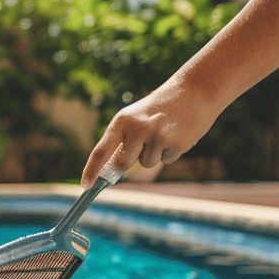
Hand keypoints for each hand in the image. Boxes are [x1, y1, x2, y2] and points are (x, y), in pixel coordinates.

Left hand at [80, 83, 224, 186]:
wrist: (194, 91)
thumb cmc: (160, 108)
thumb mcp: (135, 118)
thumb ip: (122, 141)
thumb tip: (111, 170)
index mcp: (121, 121)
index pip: (100, 151)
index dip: (91, 170)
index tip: (85, 186)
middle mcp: (137, 128)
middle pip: (123, 164)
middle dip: (130, 161)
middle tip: (144, 143)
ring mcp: (157, 135)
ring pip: (147, 163)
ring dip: (156, 153)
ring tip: (165, 131)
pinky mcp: (176, 143)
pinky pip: (167, 160)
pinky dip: (171, 151)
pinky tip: (177, 133)